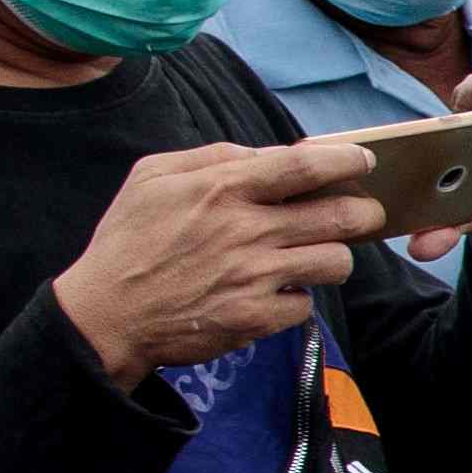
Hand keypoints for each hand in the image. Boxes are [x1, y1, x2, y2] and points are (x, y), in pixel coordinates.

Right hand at [51, 139, 379, 382]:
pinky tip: (275, 291)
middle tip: (363, 212)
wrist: (105, 314)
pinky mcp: (256, 318)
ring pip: (338, 262)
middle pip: (342, 216)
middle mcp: (246, 231)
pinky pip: (306, 304)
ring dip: (335, 256)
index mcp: (221, 188)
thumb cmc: (130, 240)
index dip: (347, 159)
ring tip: (315, 253)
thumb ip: (214, 157)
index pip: (305, 165)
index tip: (364, 160)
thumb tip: (269, 154)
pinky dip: (297, 297)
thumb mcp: (153, 177)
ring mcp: (255, 277)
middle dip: (365, 211)